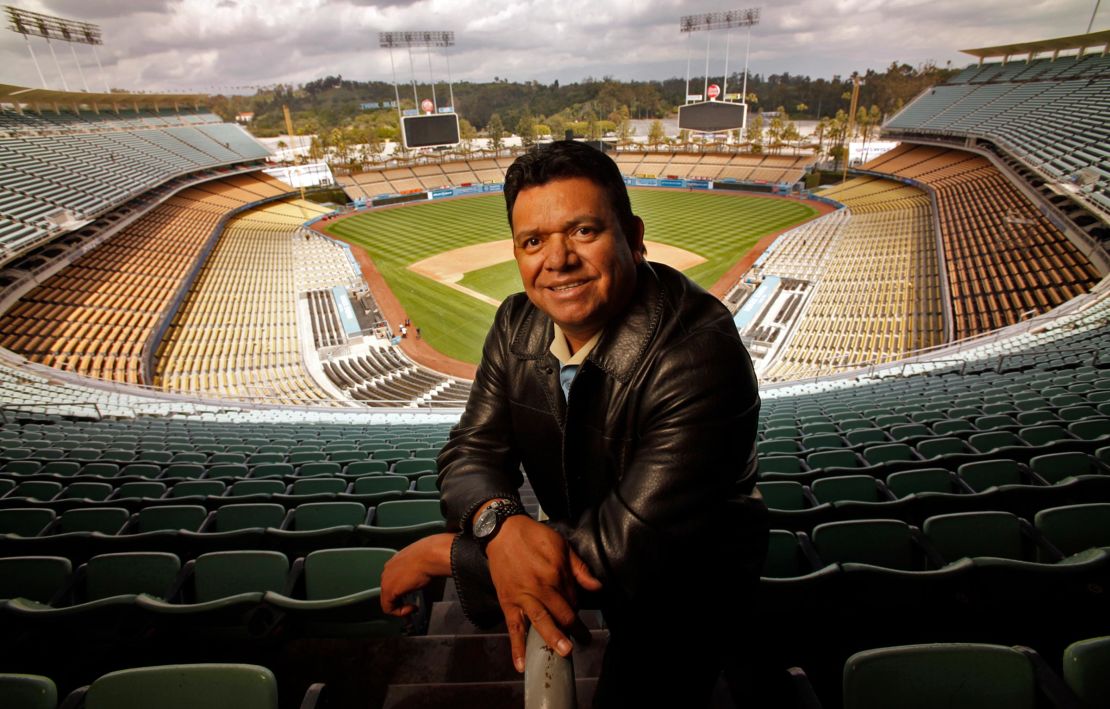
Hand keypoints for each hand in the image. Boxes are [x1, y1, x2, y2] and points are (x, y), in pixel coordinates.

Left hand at [380, 533, 454, 615]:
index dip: (403, 591)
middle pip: (389, 590)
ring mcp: (386, 580)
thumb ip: (417, 568)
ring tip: (412, 606)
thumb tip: (424, 574)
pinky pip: (388, 608)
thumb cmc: (430, 555)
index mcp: (395, 561)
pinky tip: (411, 608)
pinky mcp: (388, 591)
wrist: (430, 555)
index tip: (413, 594)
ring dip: (400, 605)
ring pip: (387, 599)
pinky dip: (399, 612)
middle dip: (400, 598)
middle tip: (412, 603)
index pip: (394, 580)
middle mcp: (388, 570)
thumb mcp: (422, 561)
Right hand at [486, 516, 601, 672]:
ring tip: (565, 652)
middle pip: (562, 614)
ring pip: (541, 622)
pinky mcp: (508, 603)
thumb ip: (579, 569)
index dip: (578, 609)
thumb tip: (596, 587)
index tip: (579, 615)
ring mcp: (523, 597)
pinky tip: (522, 664)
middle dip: (574, 629)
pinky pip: (513, 628)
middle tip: (584, 641)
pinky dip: (517, 647)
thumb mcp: (561, 545)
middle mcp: (541, 588)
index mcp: (556, 573)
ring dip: (554, 639)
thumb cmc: (533, 536)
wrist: (502, 532)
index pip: (573, 599)